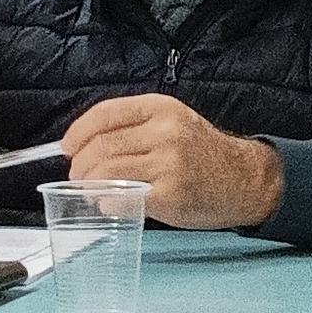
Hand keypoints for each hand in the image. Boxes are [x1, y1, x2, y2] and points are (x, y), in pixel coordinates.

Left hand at [61, 94, 283, 229]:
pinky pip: (120, 199)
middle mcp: (165, 131)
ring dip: (88, 186)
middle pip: (99, 147)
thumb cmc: (202, 154)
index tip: (68, 148)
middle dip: (79, 166)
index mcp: (162, 108)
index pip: (104, 114)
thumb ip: (134, 127)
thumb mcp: (173, 123)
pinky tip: (112, 204)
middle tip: (79, 177)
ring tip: (93, 192)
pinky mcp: (169, 194)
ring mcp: (168, 163)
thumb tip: (82, 145)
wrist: (244, 179)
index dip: (77, 133)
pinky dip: (106, 203)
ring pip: (104, 173)